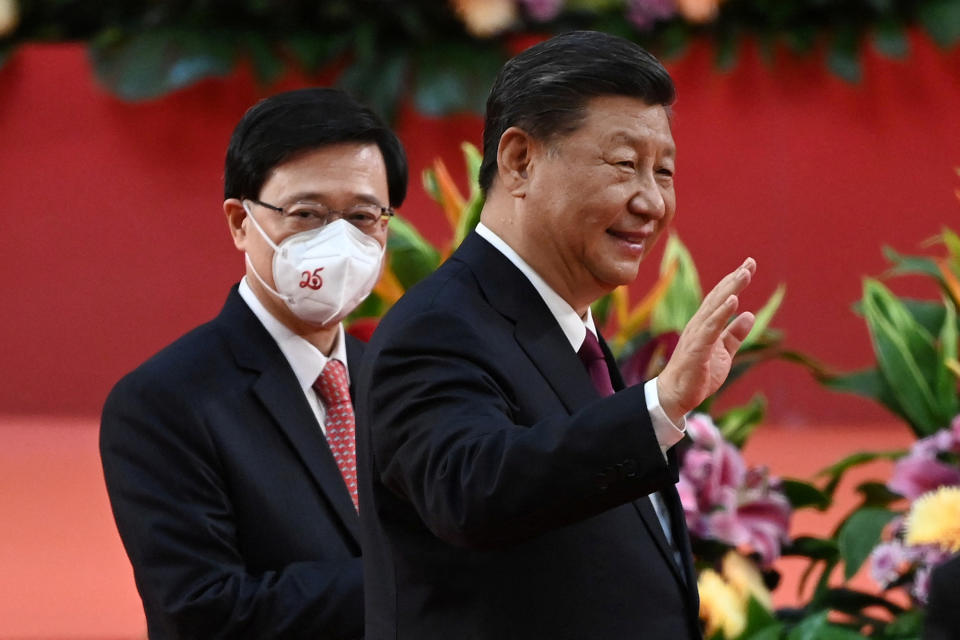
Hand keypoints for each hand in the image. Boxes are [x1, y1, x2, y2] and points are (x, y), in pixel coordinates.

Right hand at [656, 258, 756, 423]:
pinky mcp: (697, 350)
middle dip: (734, 279)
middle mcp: (699, 325)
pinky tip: (733, 301)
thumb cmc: (697, 374)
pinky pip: (711, 329)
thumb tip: (749, 315)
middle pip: (718, 297)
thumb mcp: (723, 353)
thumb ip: (735, 335)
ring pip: (715, 308)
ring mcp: (697, 336)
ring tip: (744, 274)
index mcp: (705, 325)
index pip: (721, 299)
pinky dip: (722, 314)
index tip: (748, 266)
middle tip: (750, 262)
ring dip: (730, 290)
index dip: (734, 282)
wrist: (676, 396)